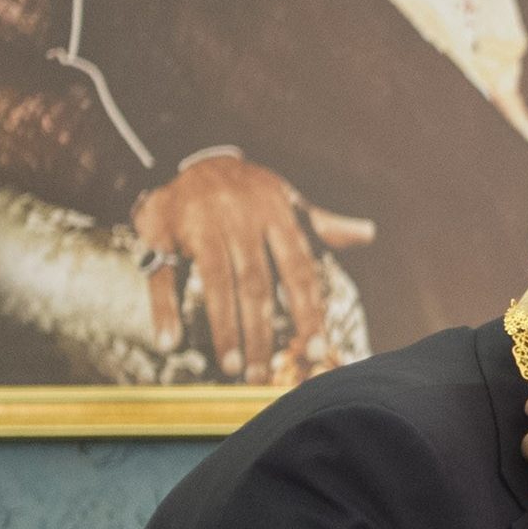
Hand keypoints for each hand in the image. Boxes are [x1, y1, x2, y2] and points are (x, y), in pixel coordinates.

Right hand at [133, 156, 375, 380]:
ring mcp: (200, 224)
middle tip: (261, 374)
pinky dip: (164, 309)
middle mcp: (240, 220)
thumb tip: (367, 233)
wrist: (185, 154)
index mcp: (275, 215)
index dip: (309, 313)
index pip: (299, 271)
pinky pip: (162, 273)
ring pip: (215, 282)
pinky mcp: (160, 229)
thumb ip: (322, 224)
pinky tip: (169, 341)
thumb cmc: (246, 191)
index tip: (317, 350)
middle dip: (261, 333)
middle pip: (255, 285)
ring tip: (232, 366)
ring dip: (224, 328)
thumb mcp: (285, 199)